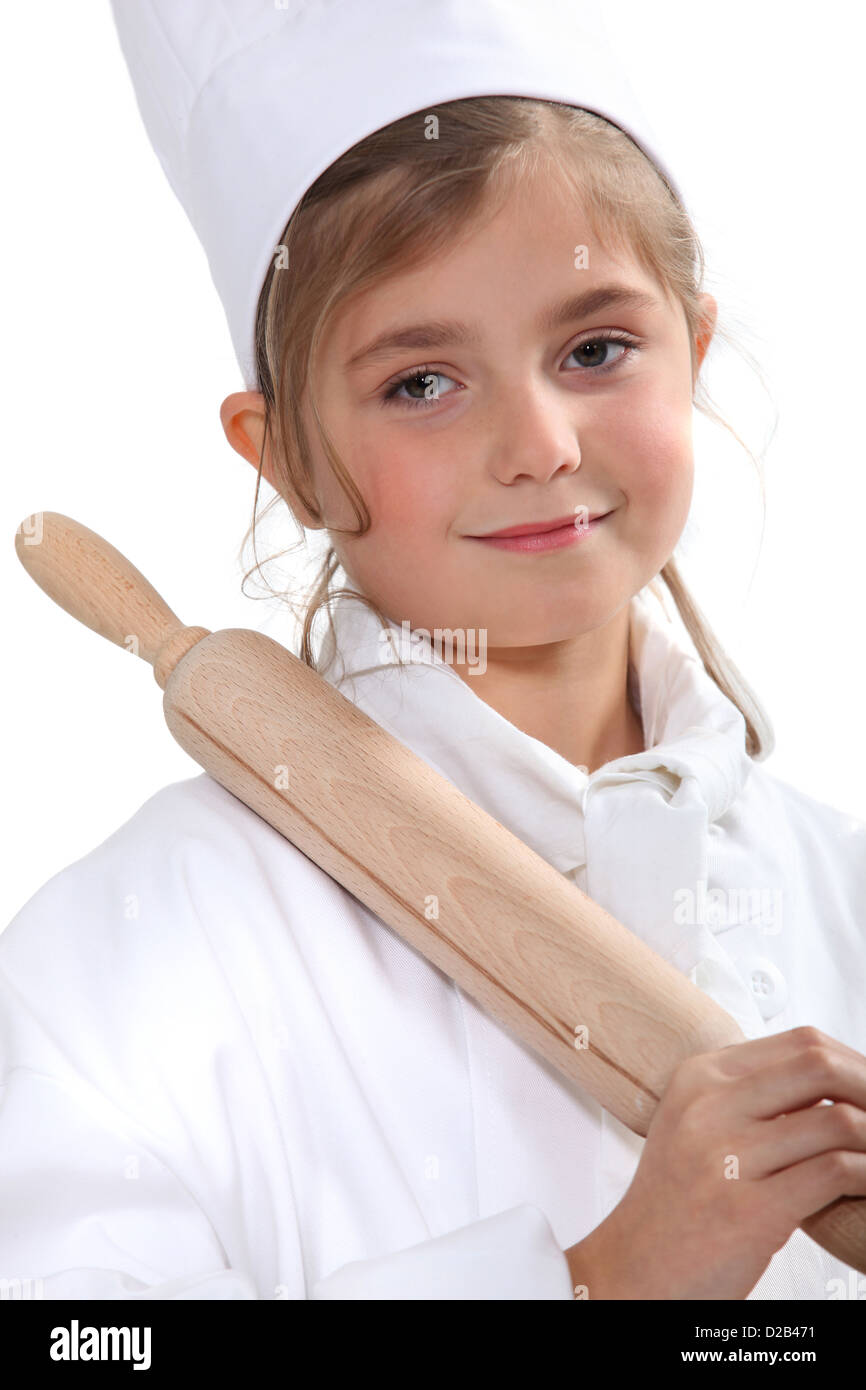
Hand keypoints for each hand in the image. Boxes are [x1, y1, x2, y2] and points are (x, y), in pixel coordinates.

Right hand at [566, 1026, 865, 1298]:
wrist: (633, 1270)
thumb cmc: (675, 1206)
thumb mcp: (697, 1128)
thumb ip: (752, 1099)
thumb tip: (832, 1086)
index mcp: (699, 1077)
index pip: (800, 1043)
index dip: (851, 1062)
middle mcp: (709, 1106)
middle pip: (820, 1066)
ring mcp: (727, 1156)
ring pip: (839, 1121)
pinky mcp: (750, 1210)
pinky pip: (835, 1173)